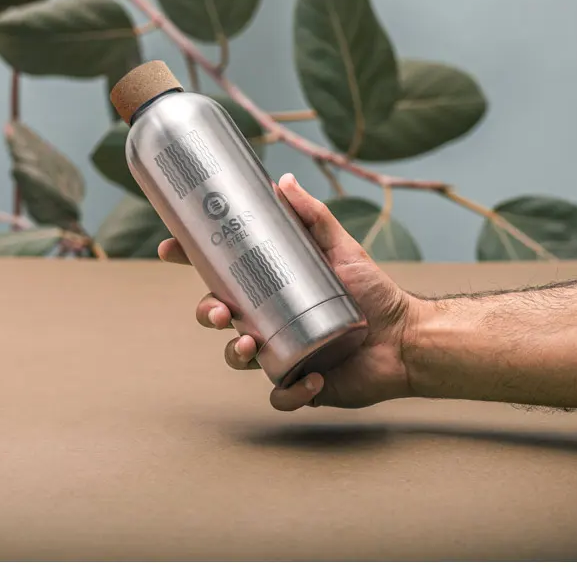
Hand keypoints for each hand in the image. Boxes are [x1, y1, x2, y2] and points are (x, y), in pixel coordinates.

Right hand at [158, 172, 419, 410]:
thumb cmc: (374, 293)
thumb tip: (283, 180)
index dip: (190, 261)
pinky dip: (292, 392)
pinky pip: (282, 396)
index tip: (170, 248)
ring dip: (234, 353)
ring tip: (250, 344)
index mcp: (271, 287)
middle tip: (217, 311)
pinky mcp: (303, 384)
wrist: (406, 338)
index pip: (220, 274)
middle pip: (219, 317)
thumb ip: (314, 216)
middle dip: (206, 313)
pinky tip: (312, 379)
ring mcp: (283, 353)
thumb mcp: (342, 249)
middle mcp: (270, 320)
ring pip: (238, 357)